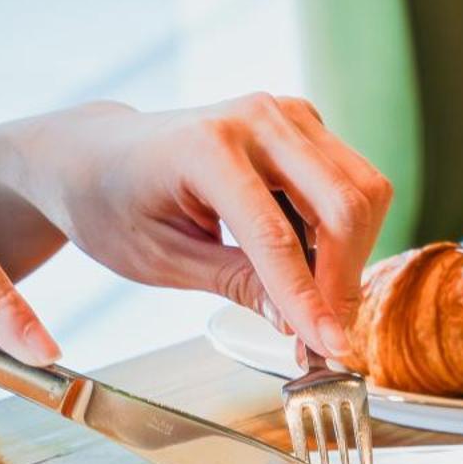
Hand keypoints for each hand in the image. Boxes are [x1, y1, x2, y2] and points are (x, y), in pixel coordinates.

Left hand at [0, 96, 392, 359]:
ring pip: (363, 193)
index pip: (277, 237)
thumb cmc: (115, 204)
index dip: (308, 300)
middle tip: (326, 336)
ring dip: (351, 258)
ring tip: (313, 303)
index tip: (330, 348)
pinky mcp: (304, 126)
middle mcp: (256, 118)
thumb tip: (299, 322)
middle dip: (344, 280)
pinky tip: (308, 266)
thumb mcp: (163, 260)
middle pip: (343, 206)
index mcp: (206, 148)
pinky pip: (352, 185)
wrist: (99, 155)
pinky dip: (344, 235)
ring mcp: (287, 115)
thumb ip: (235, 285)